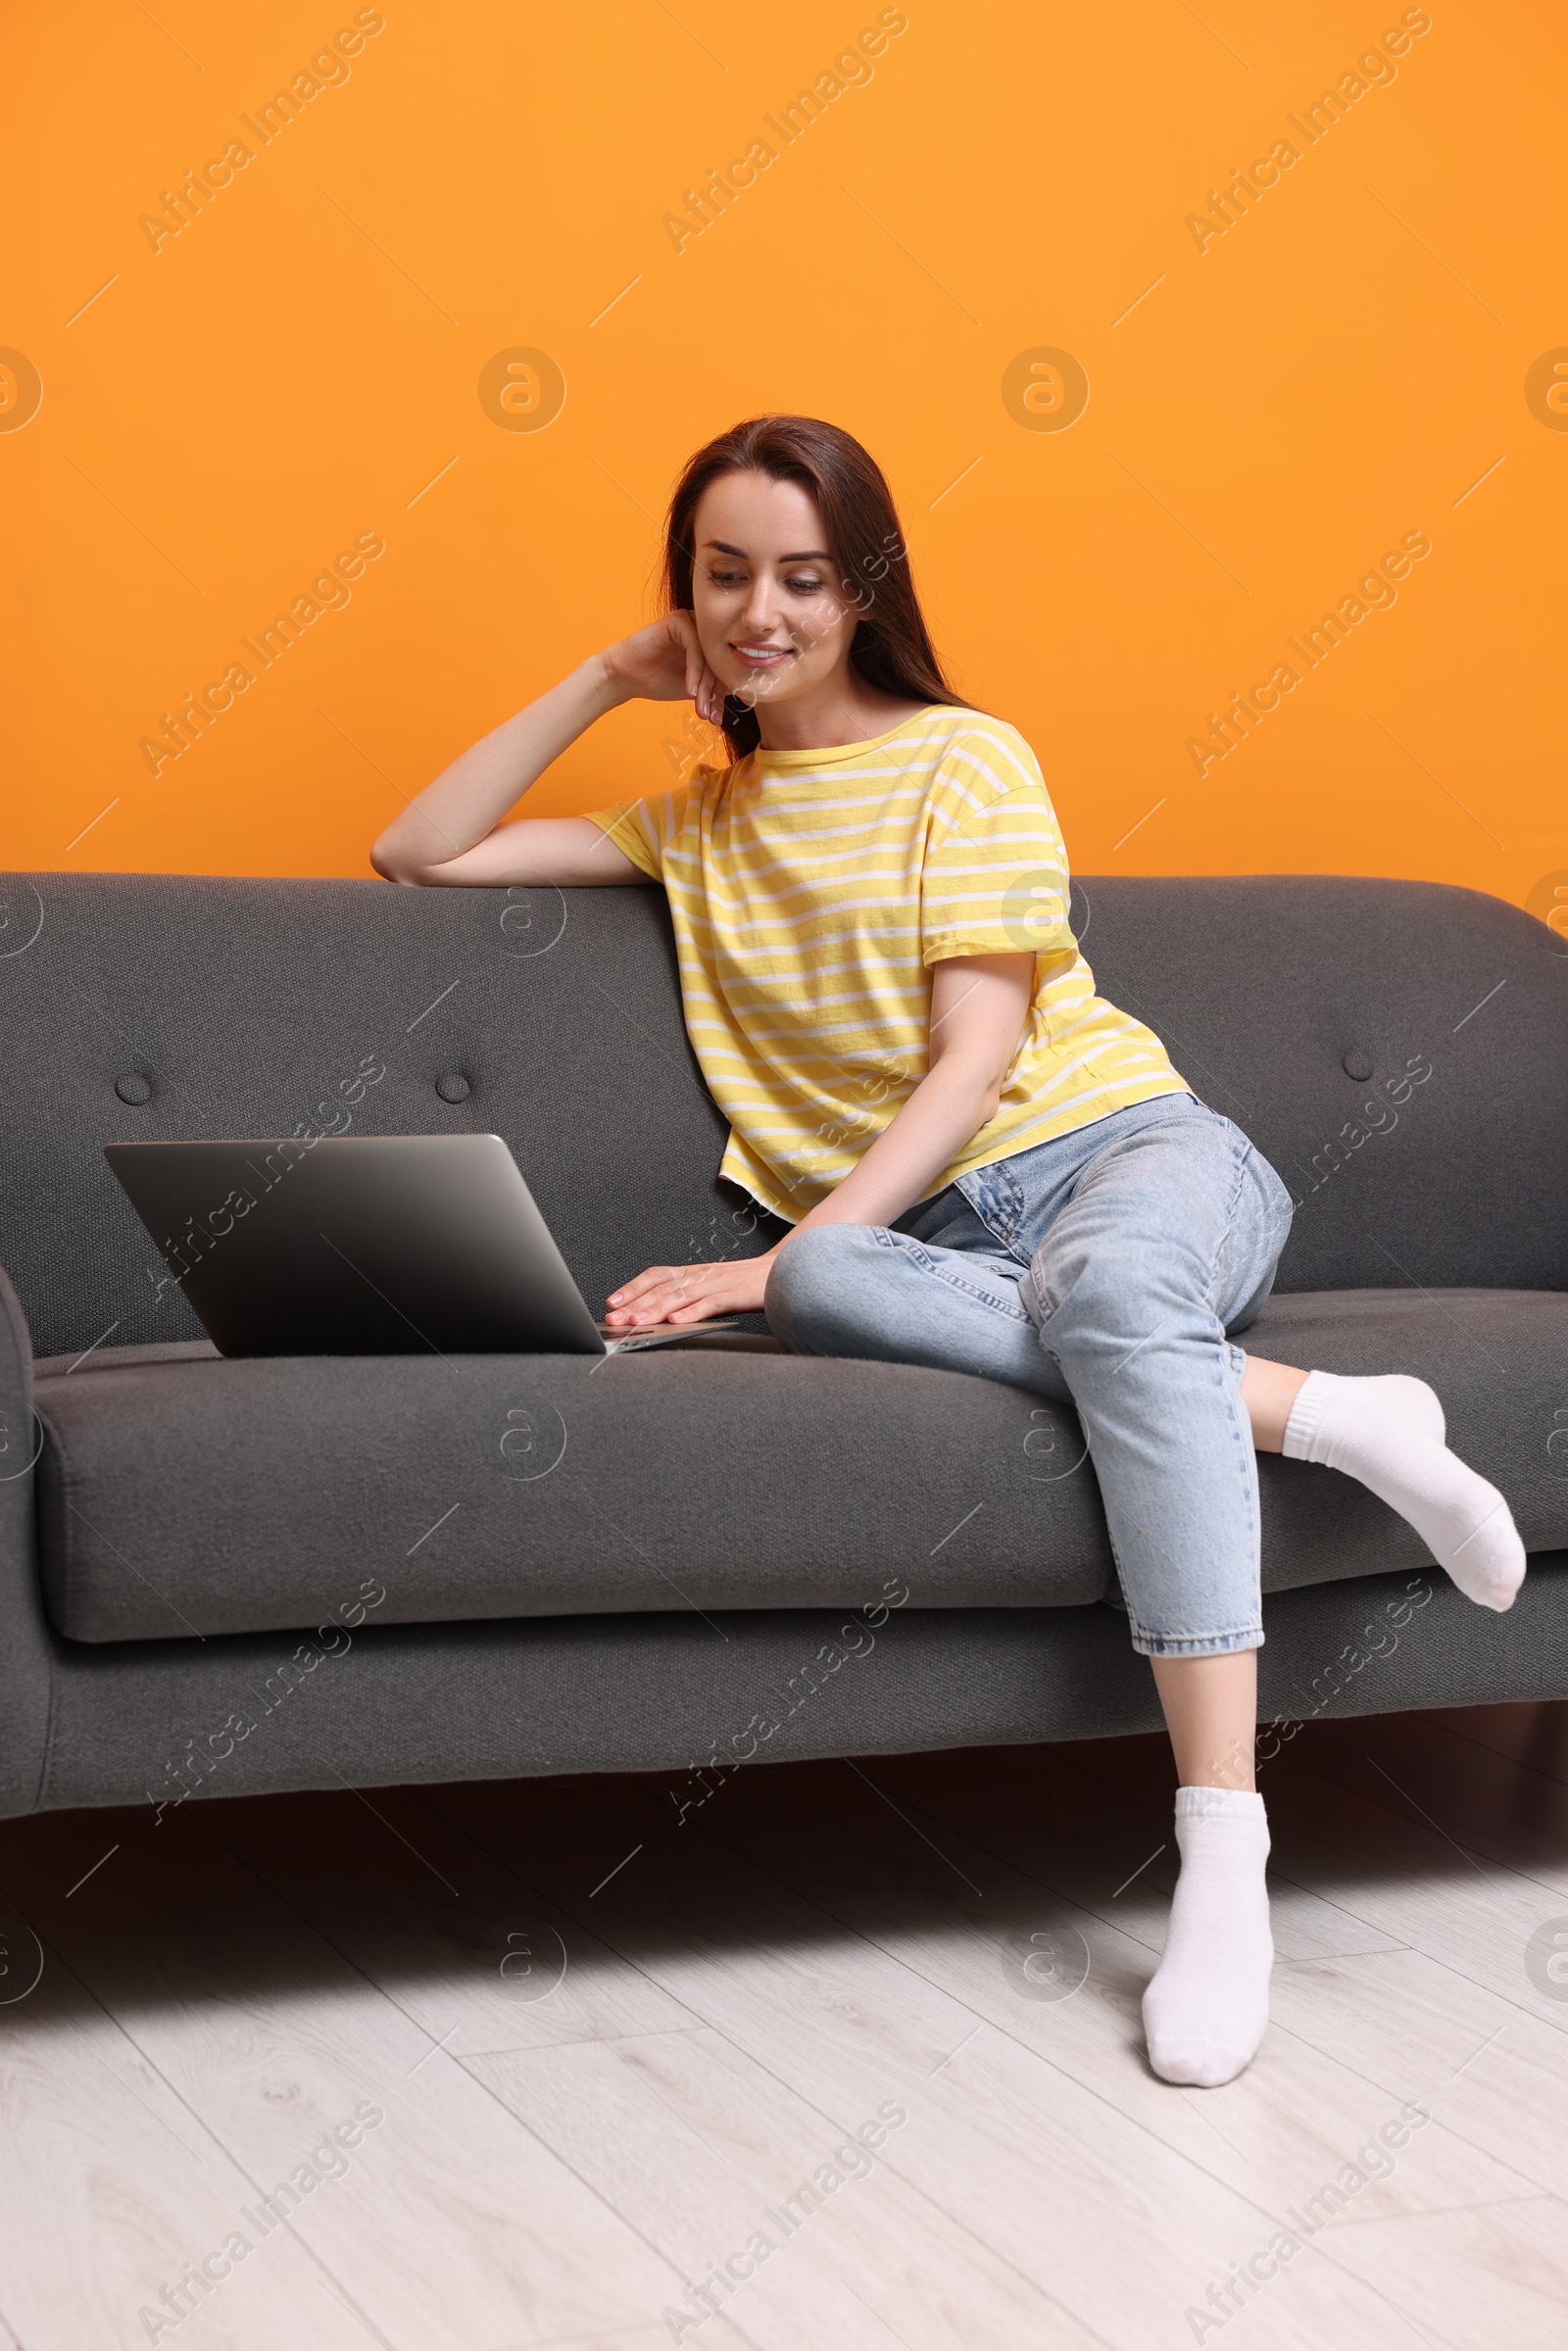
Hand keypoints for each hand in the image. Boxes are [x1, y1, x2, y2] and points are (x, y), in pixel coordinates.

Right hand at [602, 612, 726, 726]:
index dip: (722, 696)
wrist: (626, 676)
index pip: (725, 668)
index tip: (717, 719)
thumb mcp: (694, 689)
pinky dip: (694, 671)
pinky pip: (695, 648)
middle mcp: (704, 630)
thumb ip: (715, 688)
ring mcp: (692, 622)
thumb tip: (745, 697)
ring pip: (709, 656)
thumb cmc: (658, 680)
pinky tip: (688, 689)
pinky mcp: (679, 620)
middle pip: (720, 663)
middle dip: (713, 694)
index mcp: (709, 643)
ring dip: (705, 686)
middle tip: (708, 716)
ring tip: (698, 707)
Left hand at [603, 1249, 778, 1327]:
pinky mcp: (738, 1294)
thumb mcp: (716, 1288)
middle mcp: (703, 1275)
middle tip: (614, 1319)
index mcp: (695, 1272)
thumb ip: (691, 1299)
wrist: (791, 1269)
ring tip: (636, 1322)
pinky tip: (677, 1322)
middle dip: (635, 1303)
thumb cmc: (751, 1284)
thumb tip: (661, 1316)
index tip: (612, 1302)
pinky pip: (711, 1303)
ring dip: (656, 1309)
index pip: (657, 1275)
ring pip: (681, 1295)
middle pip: (662, 1286)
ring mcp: (720, 1283)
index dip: (632, 1287)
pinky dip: (693, 1313)